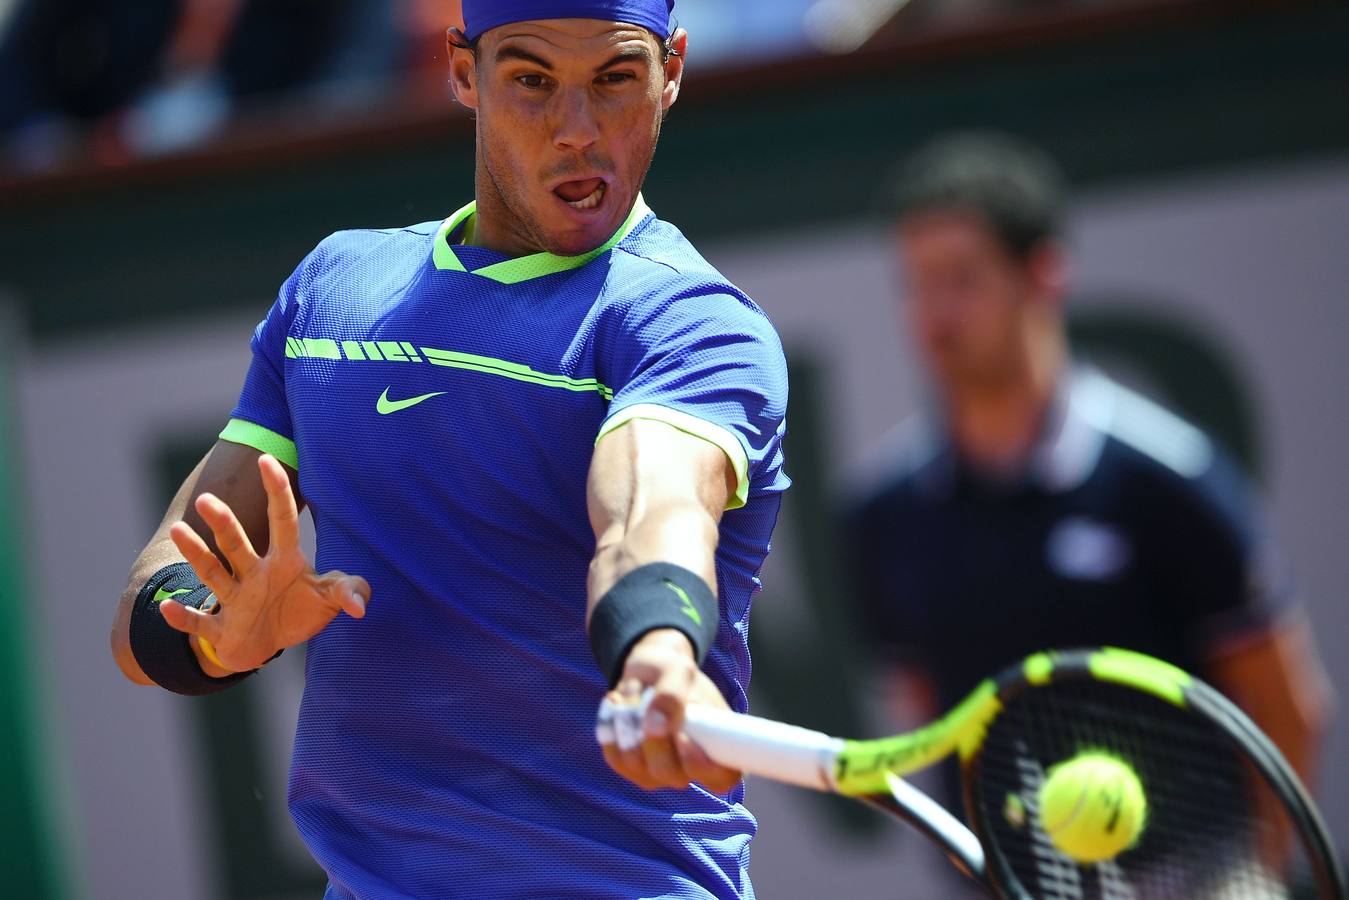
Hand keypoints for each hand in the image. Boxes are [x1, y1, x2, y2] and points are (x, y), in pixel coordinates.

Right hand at [160, 454, 369, 672]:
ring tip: (178, 530)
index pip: (282, 520)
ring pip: (212, 574)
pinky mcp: (220, 630)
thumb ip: (348, 591)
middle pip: (237, 544)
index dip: (276, 491)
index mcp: (284, 561)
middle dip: (223, 523)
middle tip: (206, 499)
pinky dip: (183, 618)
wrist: (266, 645)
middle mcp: (255, 574)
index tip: (266, 459)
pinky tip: (166, 608)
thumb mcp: (328, 600)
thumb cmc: (298, 612)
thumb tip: (360, 606)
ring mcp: (235, 601)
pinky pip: (199, 622)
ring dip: (196, 555)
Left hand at [600, 629, 740, 793]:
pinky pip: (615, 757)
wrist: (648, 672)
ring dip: (628, 725)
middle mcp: (689, 767)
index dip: (705, 766)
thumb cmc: (673, 673)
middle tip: (646, 700)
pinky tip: (616, 703)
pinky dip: (611, 727)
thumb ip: (673, 694)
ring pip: (637, 765)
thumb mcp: (677, 670)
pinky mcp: (630, 767)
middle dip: (654, 739)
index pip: (722, 778)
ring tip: (630, 694)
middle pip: (671, 774)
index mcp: (716, 747)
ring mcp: (657, 771)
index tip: (685, 736)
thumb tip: (657, 726)